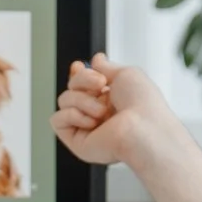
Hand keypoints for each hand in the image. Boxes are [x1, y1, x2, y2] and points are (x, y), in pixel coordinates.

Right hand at [51, 56, 189, 169]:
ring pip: (64, 100)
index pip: (84, 85)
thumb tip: (96, 60)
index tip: (78, 66)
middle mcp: (98, 114)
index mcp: (111, 100)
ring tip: (102, 111)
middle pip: (72, 87)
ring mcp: (87, 128)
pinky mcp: (77, 142)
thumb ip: (106, 67)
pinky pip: (58, 119)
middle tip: (100, 84)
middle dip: (82, 80)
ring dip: (82, 100)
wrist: (144, 128)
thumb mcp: (126, 73)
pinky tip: (92, 122)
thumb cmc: (143, 104)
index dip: (78, 74)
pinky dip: (73, 115)